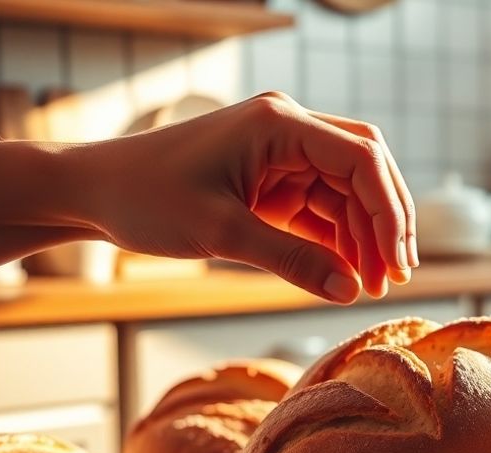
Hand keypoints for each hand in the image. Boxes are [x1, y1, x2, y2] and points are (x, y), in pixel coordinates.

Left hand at [70, 93, 416, 302]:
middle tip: (394, 279)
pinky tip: (346, 275)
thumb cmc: (144, 199)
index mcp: (280, 123)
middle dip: (386, 224)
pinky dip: (338, 241)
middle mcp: (289, 130)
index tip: (397, 262)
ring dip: (364, 238)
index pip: (362, 158)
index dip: (390, 211)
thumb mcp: (221, 233)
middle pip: (366, 170)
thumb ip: (291, 260)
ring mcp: (283, 155)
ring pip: (349, 193)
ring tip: (369, 287)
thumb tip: (350, 291)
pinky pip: (322, 209)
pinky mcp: (273, 182)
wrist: (93, 193)